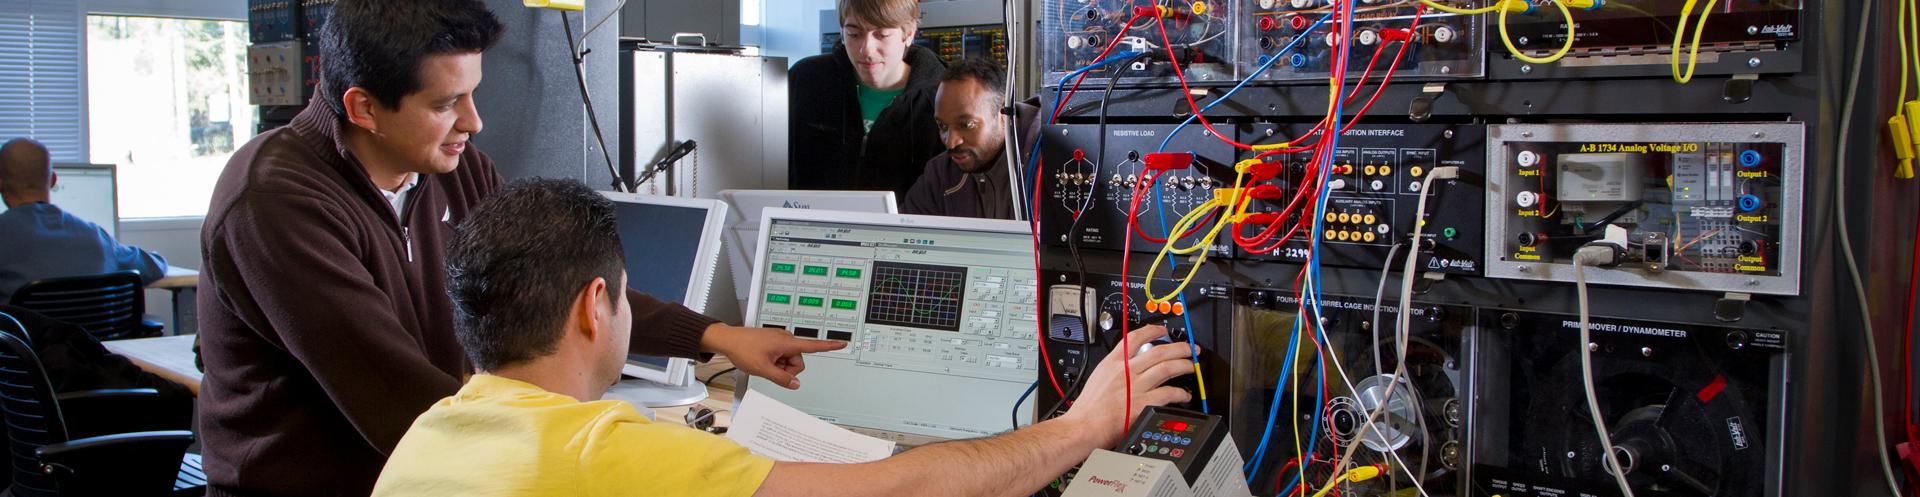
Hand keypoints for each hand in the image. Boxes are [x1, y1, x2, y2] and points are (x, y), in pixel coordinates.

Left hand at [701, 324, 846, 388]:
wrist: (727, 339)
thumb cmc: (743, 349)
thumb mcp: (763, 369)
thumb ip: (782, 378)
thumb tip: (795, 384)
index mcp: (787, 343)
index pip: (813, 346)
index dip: (829, 346)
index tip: (843, 343)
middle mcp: (786, 339)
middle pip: (798, 360)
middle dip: (788, 368)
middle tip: (770, 368)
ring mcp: (780, 340)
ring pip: (789, 360)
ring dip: (780, 365)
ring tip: (764, 362)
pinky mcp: (774, 341)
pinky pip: (782, 356)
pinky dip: (775, 361)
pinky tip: (763, 360)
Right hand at [1059, 325, 1196, 448]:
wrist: (1084, 425)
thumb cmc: (1087, 408)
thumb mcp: (1097, 378)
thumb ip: (1114, 370)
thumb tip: (1126, 368)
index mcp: (1113, 363)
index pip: (1134, 338)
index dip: (1152, 331)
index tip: (1161, 330)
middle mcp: (1127, 371)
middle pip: (1158, 351)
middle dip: (1178, 347)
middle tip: (1189, 348)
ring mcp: (1136, 386)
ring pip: (1167, 368)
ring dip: (1183, 365)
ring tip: (1191, 366)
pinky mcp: (1144, 403)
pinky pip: (1168, 393)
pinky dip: (1180, 393)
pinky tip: (1184, 395)